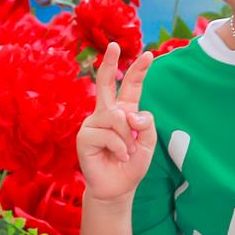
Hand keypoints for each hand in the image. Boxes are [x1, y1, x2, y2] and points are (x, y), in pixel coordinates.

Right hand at [78, 44, 155, 203]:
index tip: (149, 55)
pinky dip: (120, 148)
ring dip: (128, 139)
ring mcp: (93, 123)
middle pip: (106, 83)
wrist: (117, 188)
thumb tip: (130, 114)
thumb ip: (146, 124)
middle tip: (114, 45)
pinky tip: (118, 157)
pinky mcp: (85, 136)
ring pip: (118, 117)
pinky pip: (110, 135)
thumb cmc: (132, 164)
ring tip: (127, 153)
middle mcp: (106, 113)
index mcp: (124, 111)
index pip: (131, 87)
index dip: (139, 71)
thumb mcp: (148, 143)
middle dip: (110, 63)